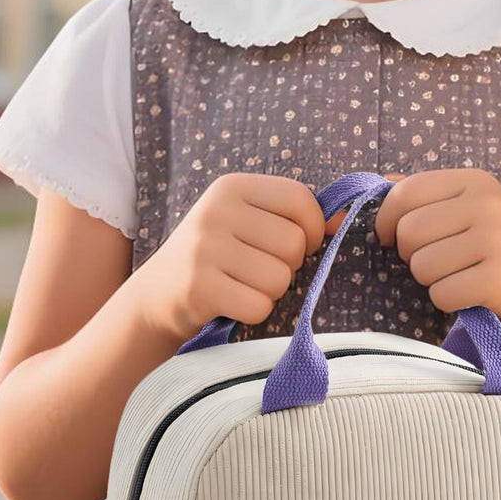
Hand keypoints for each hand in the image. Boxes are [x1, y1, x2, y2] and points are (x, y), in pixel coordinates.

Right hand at [143, 172, 326, 341]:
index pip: (300, 200)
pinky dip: (254, 313)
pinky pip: (258, 305)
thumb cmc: (215, 258)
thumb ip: (294, 218)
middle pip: (294, 244)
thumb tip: (344, 219)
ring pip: (279, 279)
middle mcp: (216, 211)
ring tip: (242, 287)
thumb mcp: (247, 224)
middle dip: (288, 267)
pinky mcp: (199, 287)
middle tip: (259, 272)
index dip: (312, 230)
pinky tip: (232, 305)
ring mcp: (204, 248)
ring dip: (270, 293)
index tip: (298, 246)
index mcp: (232, 186)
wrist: (156, 296)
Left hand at [372, 168, 500, 336]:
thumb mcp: (468, 209)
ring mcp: (497, 240)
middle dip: (411, 255)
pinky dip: (447, 300)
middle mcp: (488, 204)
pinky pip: (441, 293)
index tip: (388, 238)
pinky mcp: (499, 278)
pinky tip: (469, 294)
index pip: (405, 193)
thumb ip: (425, 195)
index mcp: (474, 181)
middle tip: (438, 262)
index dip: (385, 220)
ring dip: (431, 280)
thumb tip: (377, 182)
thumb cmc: (496, 249)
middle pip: (408, 232)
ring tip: (459, 276)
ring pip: (421, 266)